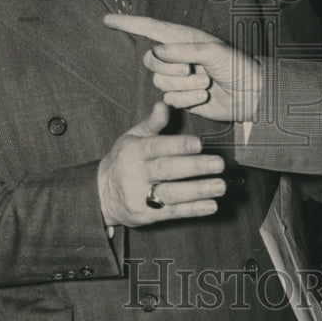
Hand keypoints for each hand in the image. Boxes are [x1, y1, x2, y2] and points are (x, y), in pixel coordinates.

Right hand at [97, 101, 225, 226]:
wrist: (100, 194)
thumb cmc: (124, 160)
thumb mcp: (132, 138)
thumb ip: (152, 123)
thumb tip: (164, 104)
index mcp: (134, 151)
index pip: (157, 147)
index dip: (178, 145)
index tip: (199, 143)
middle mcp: (137, 174)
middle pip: (167, 170)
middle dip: (194, 167)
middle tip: (219, 164)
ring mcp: (140, 196)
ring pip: (171, 193)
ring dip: (198, 191)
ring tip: (221, 186)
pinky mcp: (147, 215)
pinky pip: (172, 212)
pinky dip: (193, 210)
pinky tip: (212, 205)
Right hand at [103, 14, 260, 122]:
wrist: (250, 94)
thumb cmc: (237, 66)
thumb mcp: (214, 52)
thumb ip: (183, 50)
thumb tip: (156, 52)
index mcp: (184, 38)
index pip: (150, 27)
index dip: (128, 22)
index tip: (107, 19)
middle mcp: (178, 56)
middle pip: (151, 60)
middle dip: (170, 68)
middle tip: (193, 70)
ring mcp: (178, 78)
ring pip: (160, 82)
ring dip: (183, 86)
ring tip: (206, 84)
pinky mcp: (181, 97)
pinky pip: (169, 98)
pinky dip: (186, 99)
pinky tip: (203, 97)